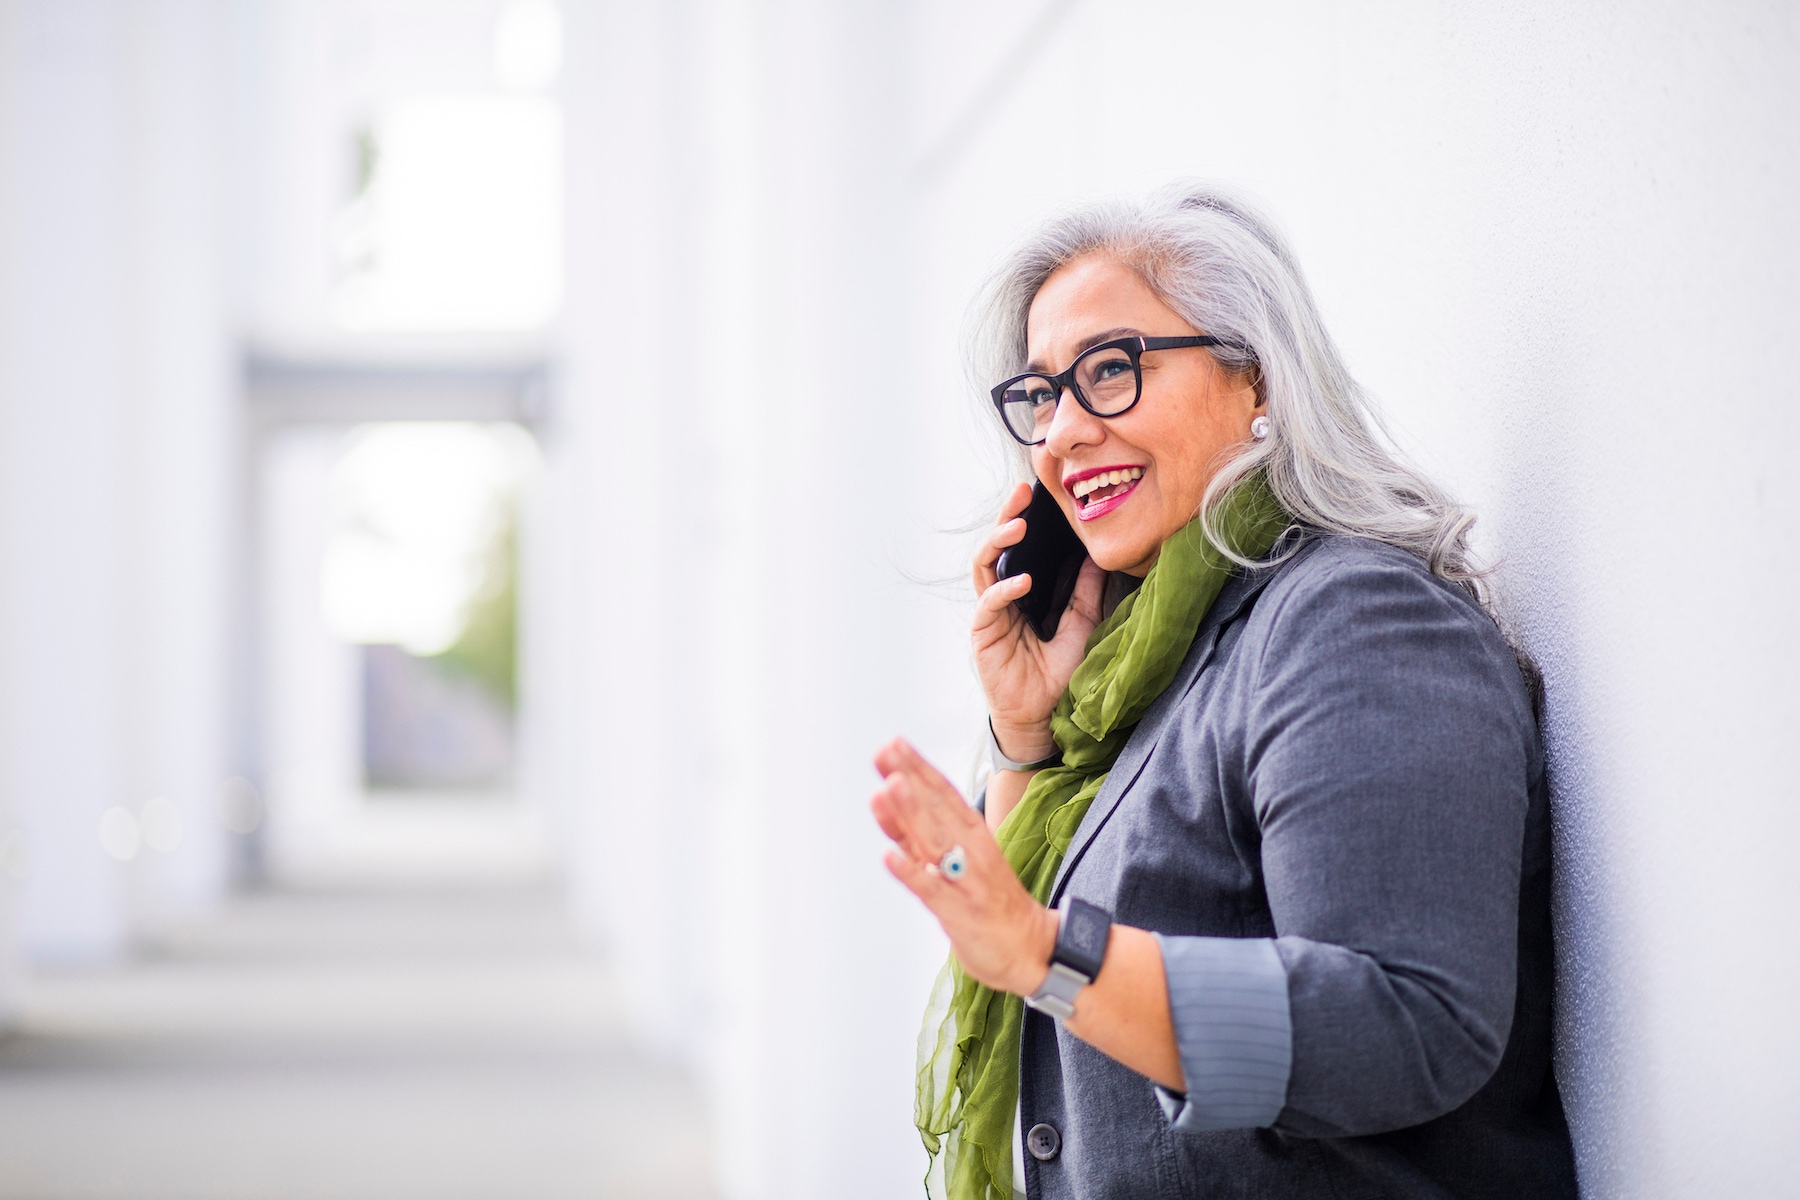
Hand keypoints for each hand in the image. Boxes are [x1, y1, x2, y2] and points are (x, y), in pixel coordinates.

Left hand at [869, 737, 1056, 995]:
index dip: (918, 768)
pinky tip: (888, 856)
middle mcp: (970, 850)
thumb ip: (919, 835)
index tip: (893, 743)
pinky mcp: (959, 912)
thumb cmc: (988, 901)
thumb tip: (886, 800)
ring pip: (935, 841)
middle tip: (886, 750)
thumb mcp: (954, 860)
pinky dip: (910, 872)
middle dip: (910, 778)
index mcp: (972, 834)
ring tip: (888, 787)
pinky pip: (932, 890)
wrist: (1032, 949)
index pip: (942, 794)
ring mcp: (964, 880)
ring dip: (911, 814)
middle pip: (936, 809)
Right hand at [974, 482, 1106, 760]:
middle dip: (1006, 518)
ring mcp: (990, 615)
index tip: (1037, 493)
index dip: (1024, 519)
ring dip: (998, 543)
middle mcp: (1002, 598)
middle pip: (996, 549)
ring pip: (984, 568)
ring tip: (1018, 526)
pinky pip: (988, 604)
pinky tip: (1022, 580)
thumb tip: (1098, 556)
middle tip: (1021, 494)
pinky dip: (1003, 590)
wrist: (1045, 718)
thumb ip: (1086, 592)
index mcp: (1022, 592)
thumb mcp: (1081, 625)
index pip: (1019, 548)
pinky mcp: (983, 635)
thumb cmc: (1059, 675)